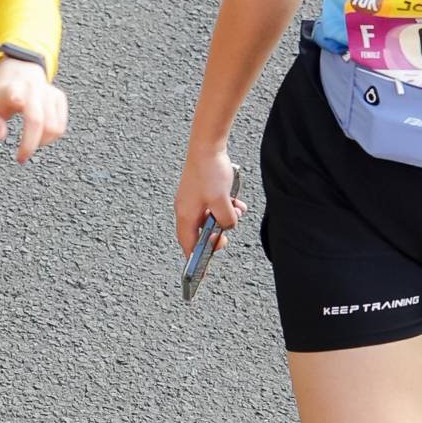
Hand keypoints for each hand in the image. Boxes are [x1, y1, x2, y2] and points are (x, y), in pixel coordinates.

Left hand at [0, 55, 67, 162]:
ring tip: (28, 143)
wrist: (20, 76)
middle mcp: (32, 88)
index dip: (16, 97)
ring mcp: (49, 92)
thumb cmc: (2, 98)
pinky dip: (51, 138)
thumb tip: (1, 136)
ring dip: (41, 142)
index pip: (15, 92)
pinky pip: (60, 127)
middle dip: (30, 143)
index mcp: (11, 89)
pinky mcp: (60, 98)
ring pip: (53, 127)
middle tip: (21, 158)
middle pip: (37, 119)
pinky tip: (39, 136)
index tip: (17, 102)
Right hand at [175, 142, 241, 258]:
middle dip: (215, 236)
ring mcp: (192, 201)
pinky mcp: (201, 193)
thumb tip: (228, 227)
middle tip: (225, 237)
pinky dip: (225, 208)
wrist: (207, 147)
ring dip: (224, 220)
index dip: (196, 261)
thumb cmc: (209, 172)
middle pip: (199, 234)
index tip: (202, 275)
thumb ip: (226, 220)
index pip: (189, 245)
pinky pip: (213, 208)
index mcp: (185, 216)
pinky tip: (235, 202)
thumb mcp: (222, 201)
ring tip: (235, 212)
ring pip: (209, 220)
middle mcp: (186, 210)